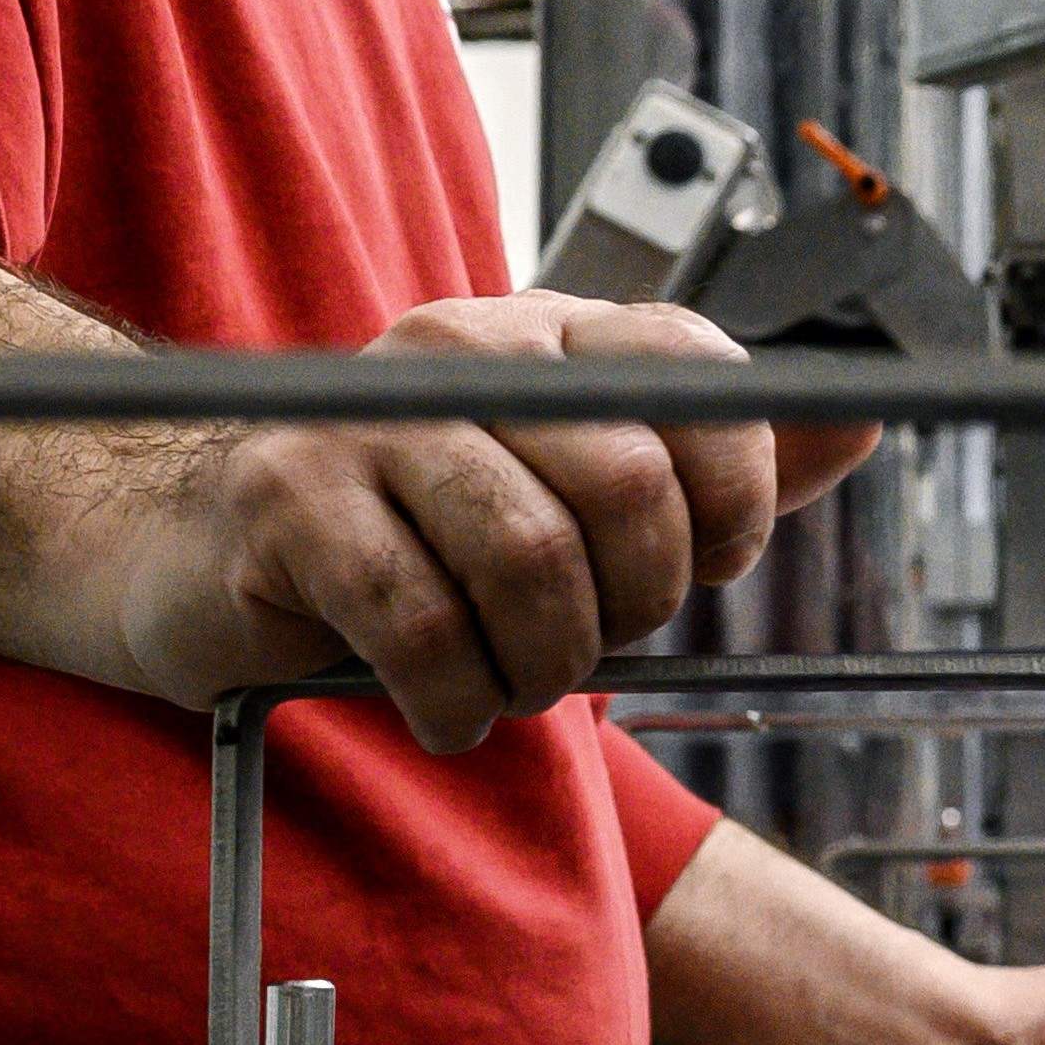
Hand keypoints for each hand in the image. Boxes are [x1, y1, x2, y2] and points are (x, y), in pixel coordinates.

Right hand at [111, 291, 880, 752]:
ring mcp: (369, 418)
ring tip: (511, 682)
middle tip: (589, 643)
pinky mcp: (289, 501)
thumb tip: (859, 428)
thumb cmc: (407, 532)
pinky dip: (455, 700)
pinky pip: (423, 625)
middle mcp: (461, 349)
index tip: (701, 565)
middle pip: (627, 483)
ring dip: (544, 663)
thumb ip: (712, 465)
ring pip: (531, 559)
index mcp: (547, 333)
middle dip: (635, 603)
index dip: (731, 495)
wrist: (186, 546)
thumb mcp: (567, 485)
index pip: (698, 376)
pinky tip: (445, 710)